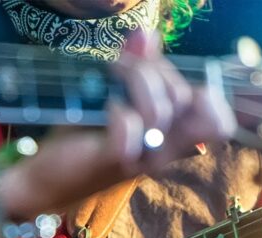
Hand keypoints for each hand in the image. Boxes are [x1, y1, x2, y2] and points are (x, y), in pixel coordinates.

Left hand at [1, 29, 234, 218]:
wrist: (43, 178)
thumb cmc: (81, 139)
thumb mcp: (114, 96)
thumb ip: (137, 68)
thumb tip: (146, 35)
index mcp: (169, 138)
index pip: (218, 122)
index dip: (209, 97)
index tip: (171, 80)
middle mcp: (161, 150)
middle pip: (186, 99)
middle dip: (157, 71)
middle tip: (124, 67)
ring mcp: (139, 158)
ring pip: (160, 110)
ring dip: (136, 79)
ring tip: (111, 74)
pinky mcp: (112, 160)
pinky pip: (132, 129)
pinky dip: (119, 111)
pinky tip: (105, 108)